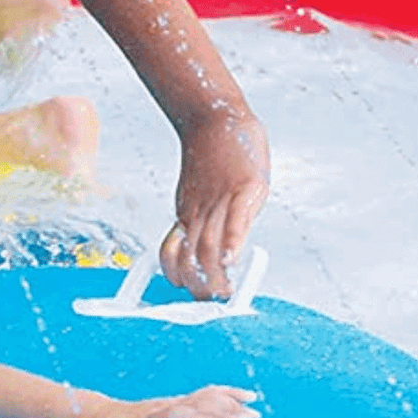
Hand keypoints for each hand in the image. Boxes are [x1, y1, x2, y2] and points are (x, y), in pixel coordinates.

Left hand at [67, 385, 259, 417]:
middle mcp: (159, 408)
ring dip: (229, 402)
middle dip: (221, 411)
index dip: (187, 417)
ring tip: (256, 410)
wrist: (93, 417)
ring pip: (203, 398)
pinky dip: (225, 394)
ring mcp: (168, 404)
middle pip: (194, 405)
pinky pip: (204, 396)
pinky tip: (245, 397)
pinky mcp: (175, 405)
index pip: (167, 416)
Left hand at [164, 110, 269, 299]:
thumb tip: (212, 245)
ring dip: (215, 272)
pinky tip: (234, 257)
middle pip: (193, 256)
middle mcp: (201, 210)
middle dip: (201, 283)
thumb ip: (203, 216)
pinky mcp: (244, 188)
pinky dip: (233, 241)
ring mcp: (221, 199)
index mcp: (188, 212)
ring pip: (210, 243)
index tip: (189, 291)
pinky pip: (236, 218)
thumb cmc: (213, 156)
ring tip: (222, 292)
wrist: (214, 117)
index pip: (173, 252)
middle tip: (211, 300)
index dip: (177, 274)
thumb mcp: (201, 190)